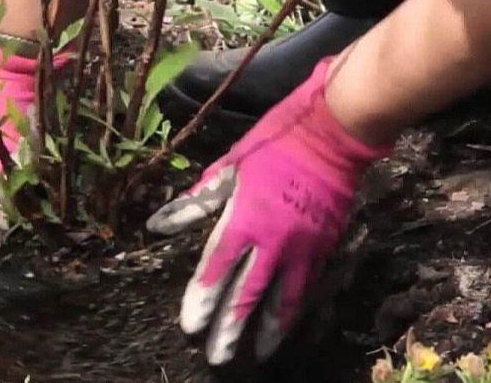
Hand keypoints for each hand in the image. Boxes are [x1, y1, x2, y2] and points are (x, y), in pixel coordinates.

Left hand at [146, 57, 390, 364]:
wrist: (334, 133)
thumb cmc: (275, 143)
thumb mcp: (228, 167)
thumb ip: (195, 202)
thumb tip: (157, 224)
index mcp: (244, 219)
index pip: (216, 270)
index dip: (202, 300)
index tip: (189, 327)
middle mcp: (274, 241)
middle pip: (248, 294)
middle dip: (230, 329)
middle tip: (217, 358)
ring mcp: (304, 247)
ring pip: (284, 299)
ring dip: (267, 330)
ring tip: (255, 354)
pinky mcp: (326, 246)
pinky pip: (307, 286)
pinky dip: (294, 308)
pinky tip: (285, 322)